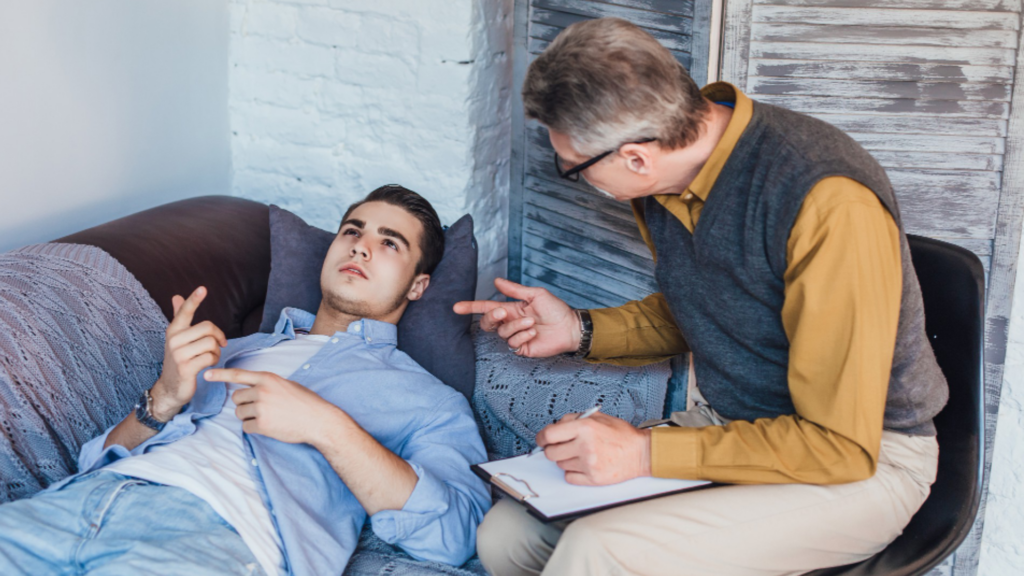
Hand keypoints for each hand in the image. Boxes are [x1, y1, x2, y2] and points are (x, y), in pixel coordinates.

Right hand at [152, 287, 226, 420]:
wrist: (170, 388)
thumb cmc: (178, 360)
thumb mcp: (177, 338)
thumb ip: (179, 317)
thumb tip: (176, 296)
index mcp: (173, 330)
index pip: (184, 311)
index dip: (194, 299)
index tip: (203, 288)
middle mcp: (174, 340)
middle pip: (208, 327)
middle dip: (218, 336)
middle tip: (219, 345)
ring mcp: (179, 354)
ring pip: (211, 343)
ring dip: (216, 351)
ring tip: (210, 356)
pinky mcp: (186, 368)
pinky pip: (211, 357)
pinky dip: (214, 360)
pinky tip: (208, 365)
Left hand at [204, 368, 345, 444]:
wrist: (318, 419)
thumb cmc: (305, 402)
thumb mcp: (286, 385)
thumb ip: (267, 385)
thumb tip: (250, 390)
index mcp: (268, 378)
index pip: (239, 374)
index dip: (220, 375)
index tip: (206, 374)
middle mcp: (262, 391)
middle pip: (236, 398)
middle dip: (244, 404)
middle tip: (261, 409)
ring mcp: (261, 408)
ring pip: (240, 413)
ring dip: (249, 417)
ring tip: (269, 417)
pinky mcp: (262, 424)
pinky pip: (246, 427)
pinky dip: (254, 428)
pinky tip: (270, 426)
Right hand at [453, 277, 579, 357]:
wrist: (571, 327)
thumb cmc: (556, 309)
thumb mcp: (536, 294)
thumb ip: (515, 290)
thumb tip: (497, 281)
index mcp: (512, 309)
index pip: (486, 308)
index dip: (471, 307)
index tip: (456, 307)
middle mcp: (511, 323)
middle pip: (488, 322)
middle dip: (492, 316)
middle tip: (503, 311)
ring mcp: (516, 336)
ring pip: (502, 333)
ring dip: (516, 326)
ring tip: (533, 322)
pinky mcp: (522, 349)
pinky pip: (512, 343)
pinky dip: (522, 336)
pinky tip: (534, 332)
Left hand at [536, 412, 651, 485]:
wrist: (641, 453)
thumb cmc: (621, 435)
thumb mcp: (598, 417)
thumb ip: (574, 419)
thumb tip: (554, 427)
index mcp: (585, 427)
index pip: (549, 434)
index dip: (541, 437)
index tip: (542, 440)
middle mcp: (585, 445)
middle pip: (551, 452)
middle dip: (553, 449)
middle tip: (563, 446)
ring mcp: (589, 464)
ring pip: (560, 465)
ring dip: (566, 460)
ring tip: (582, 454)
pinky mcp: (593, 478)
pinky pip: (569, 477)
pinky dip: (573, 472)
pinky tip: (584, 465)